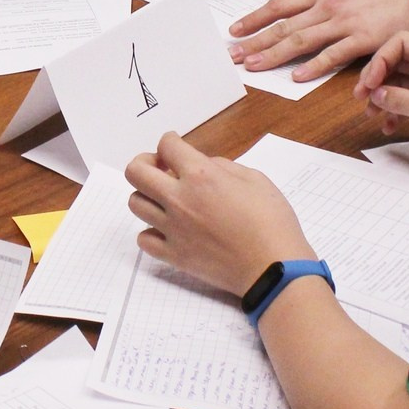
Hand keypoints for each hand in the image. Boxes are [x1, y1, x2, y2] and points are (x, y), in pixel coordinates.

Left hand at [125, 131, 315, 296]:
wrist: (274, 268)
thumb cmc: (272, 222)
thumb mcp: (255, 179)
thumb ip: (223, 166)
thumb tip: (203, 166)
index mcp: (201, 176)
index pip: (167, 146)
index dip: (170, 141)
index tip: (175, 147)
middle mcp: (179, 199)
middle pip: (135, 172)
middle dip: (146, 163)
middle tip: (162, 169)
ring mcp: (172, 229)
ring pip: (135, 203)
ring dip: (147, 195)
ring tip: (165, 199)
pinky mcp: (173, 255)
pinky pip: (144, 239)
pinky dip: (151, 231)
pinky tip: (167, 228)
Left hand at [227, 0, 408, 79]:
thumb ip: (322, 3)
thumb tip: (300, 15)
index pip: (280, 6)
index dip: (254, 19)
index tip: (235, 30)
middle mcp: (327, 7)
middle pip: (283, 25)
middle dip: (255, 41)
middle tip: (233, 55)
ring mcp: (344, 22)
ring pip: (301, 39)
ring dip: (274, 54)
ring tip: (253, 66)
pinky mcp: (364, 38)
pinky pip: (334, 54)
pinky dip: (314, 66)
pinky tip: (296, 76)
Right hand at [355, 31, 408, 177]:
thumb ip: (403, 101)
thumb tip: (374, 95)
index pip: (401, 44)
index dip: (380, 60)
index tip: (368, 85)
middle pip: (397, 62)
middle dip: (377, 78)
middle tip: (360, 100)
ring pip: (400, 83)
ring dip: (383, 96)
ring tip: (371, 115)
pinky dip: (396, 111)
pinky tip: (388, 126)